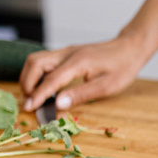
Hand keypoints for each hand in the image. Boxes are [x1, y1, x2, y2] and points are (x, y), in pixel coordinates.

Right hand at [20, 35, 150, 111]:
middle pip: (35, 63)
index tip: (28, 108)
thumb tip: (58, 104)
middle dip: (27, 84)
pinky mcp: (66, 53)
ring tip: (33, 96)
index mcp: (78, 62)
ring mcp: (65, 51)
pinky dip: (37, 73)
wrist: (129, 48)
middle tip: (30, 103)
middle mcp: (67, 53)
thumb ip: (81, 95)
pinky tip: (43, 87)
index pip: (51, 79)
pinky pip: (43, 60)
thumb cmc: (122, 68)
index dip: (38, 95)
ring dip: (29, 77)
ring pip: (36, 59)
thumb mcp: (106, 87)